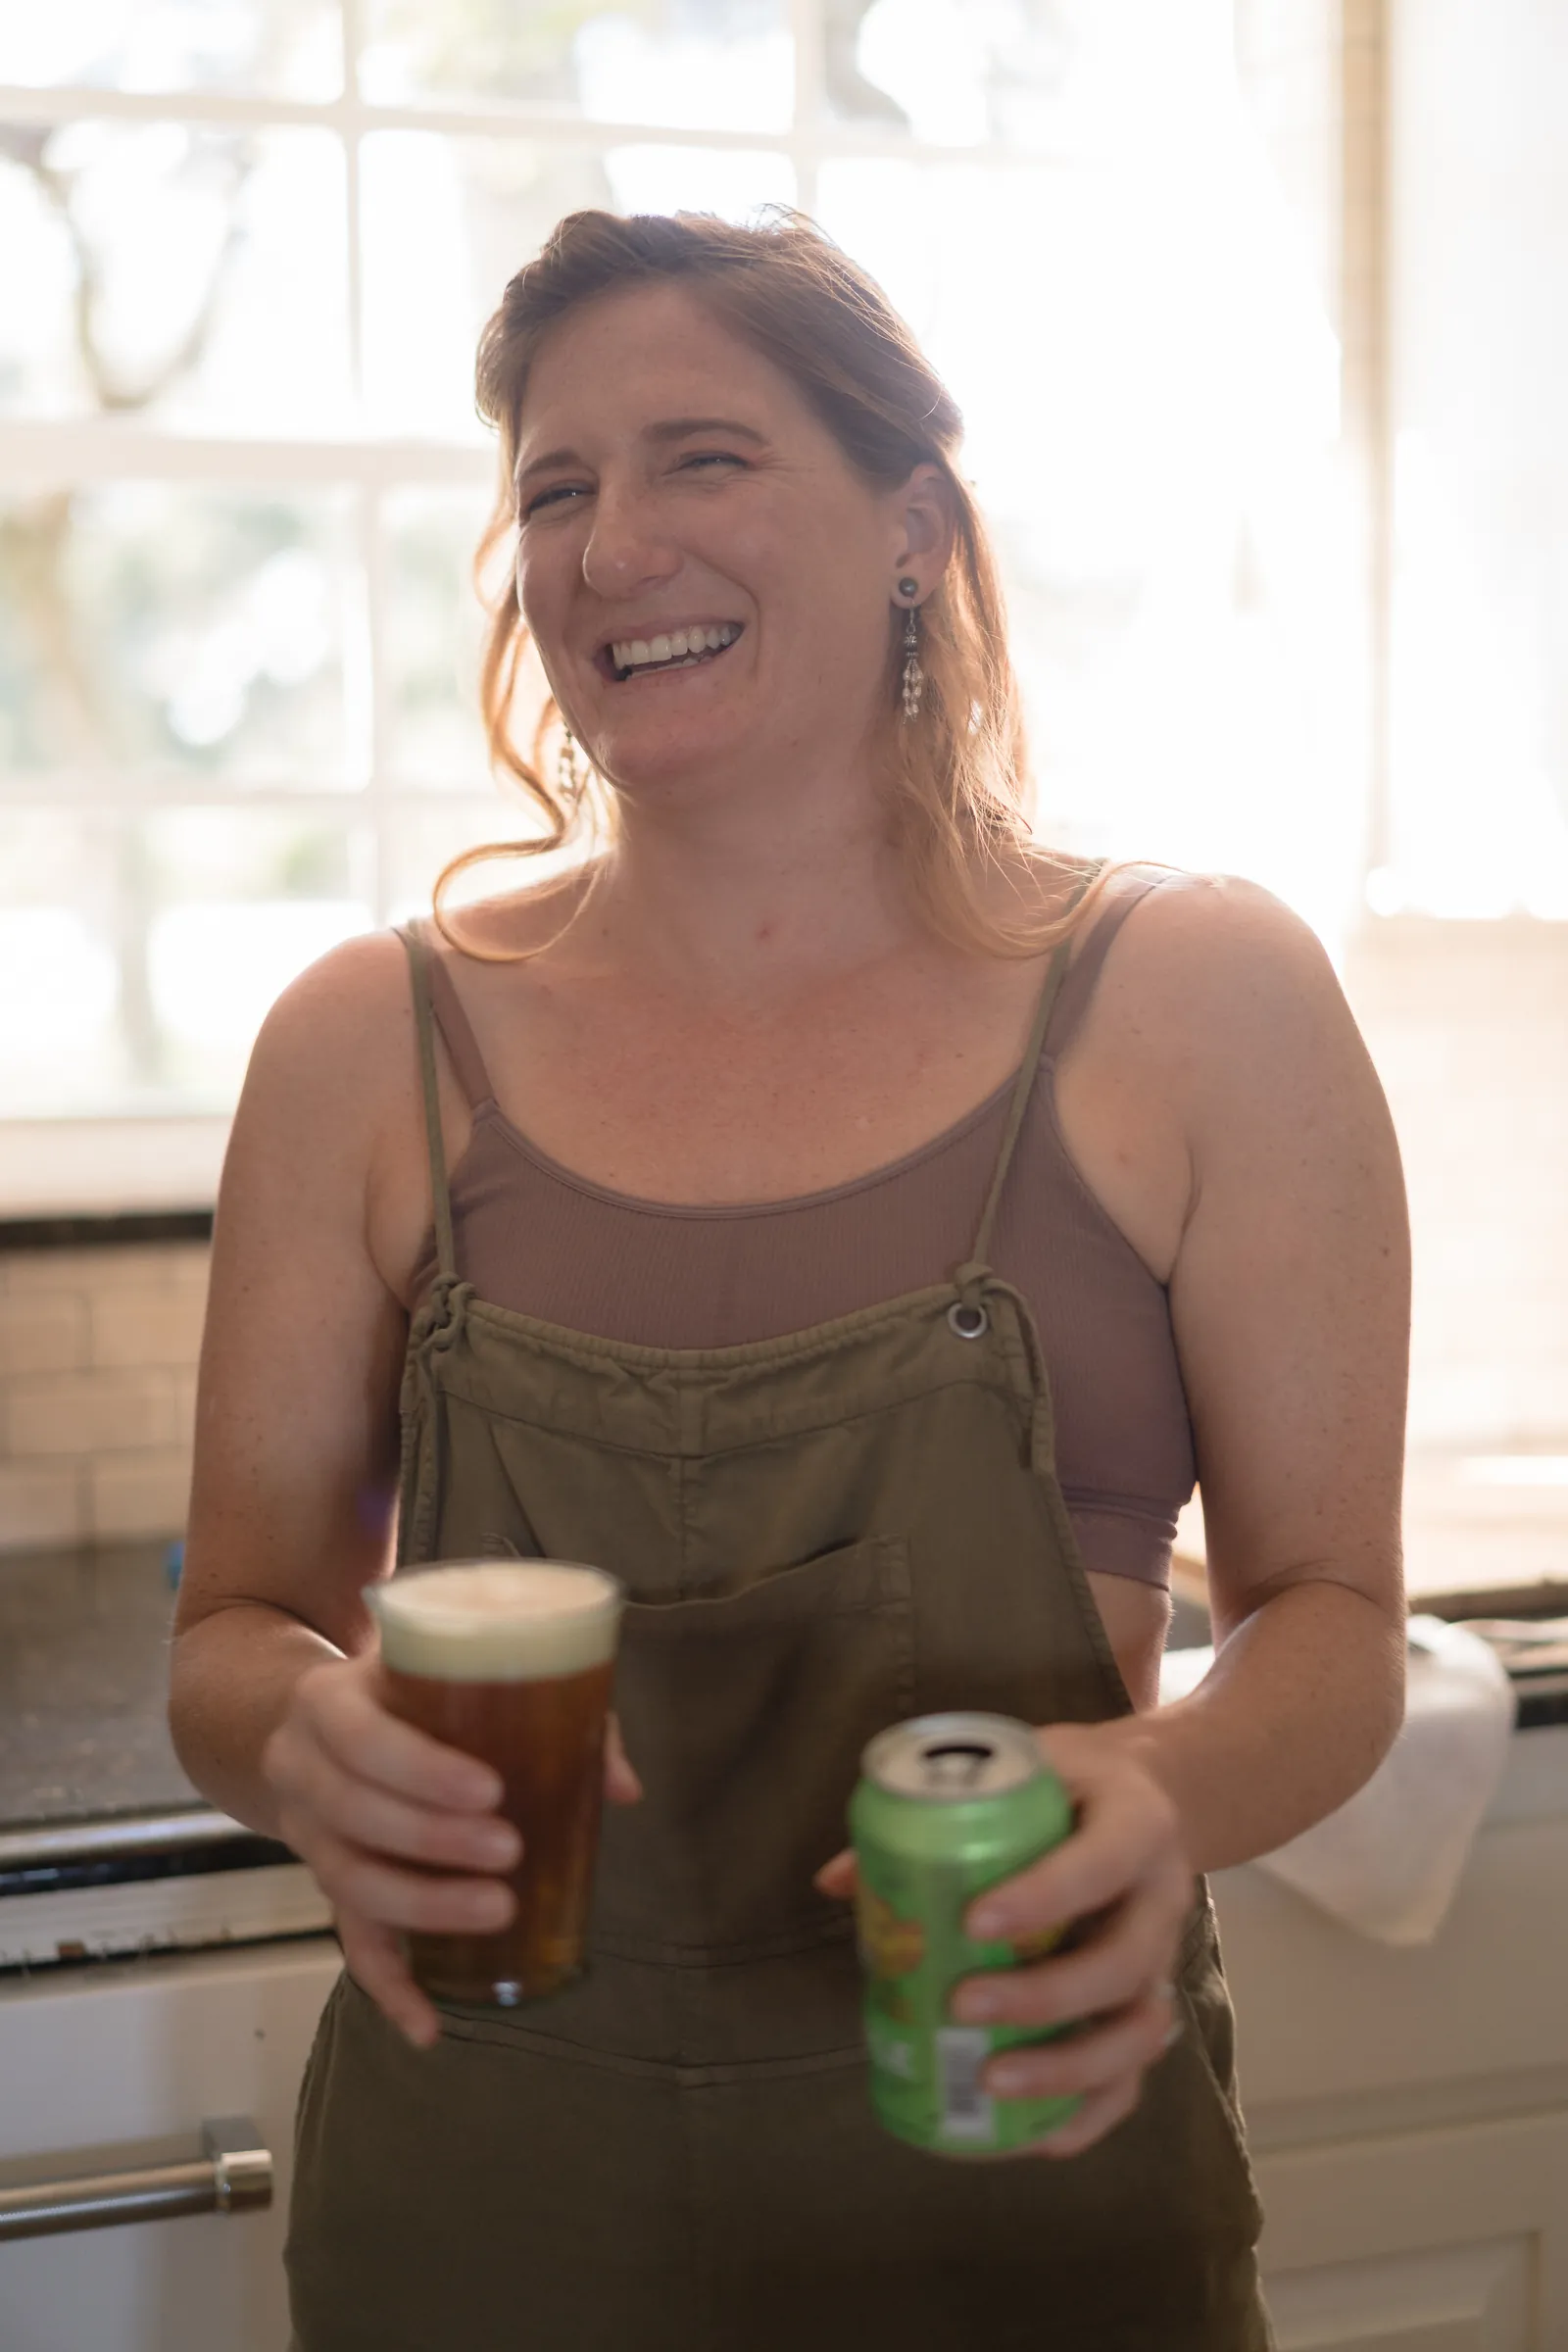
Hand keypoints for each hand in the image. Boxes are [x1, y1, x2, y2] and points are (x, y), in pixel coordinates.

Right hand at [263, 1652, 641, 2048]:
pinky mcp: (328, 1889)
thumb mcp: (459, 1674)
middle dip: (432, 1838)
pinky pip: (350, 1945)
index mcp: (330, 1701)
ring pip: (350, 1883)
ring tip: (497, 1910)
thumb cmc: (411, 1695)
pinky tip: (429, 2026)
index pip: (362, 1735)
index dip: (420, 1768)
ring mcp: (309, 1835)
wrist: (321, 1728)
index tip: (492, 1789)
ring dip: (423, 1906)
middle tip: (509, 1850)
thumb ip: (549, 1707)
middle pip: (353, 1811)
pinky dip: (390, 1989)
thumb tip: (621, 1787)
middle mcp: (303, 1769)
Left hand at [815, 1719, 1193, 2157]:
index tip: (973, 1922)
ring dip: (1066, 2067)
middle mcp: (1161, 1899)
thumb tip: (837, 1881)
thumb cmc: (1064, 1784)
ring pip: (1137, 2032)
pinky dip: (1087, 2114)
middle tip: (963, 2004)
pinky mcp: (1149, 2008)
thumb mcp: (1018, 1769)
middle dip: (1043, 1996)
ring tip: (990, 2080)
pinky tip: (1033, 2136)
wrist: (1139, 1793)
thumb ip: (937, 1815)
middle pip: (1123, 1964)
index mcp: (1136, 1825)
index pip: (1100, 1862)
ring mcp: (1164, 1962)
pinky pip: (1134, 2077)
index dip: (1044, 1896)